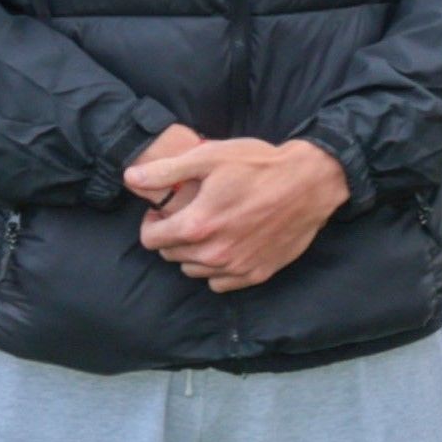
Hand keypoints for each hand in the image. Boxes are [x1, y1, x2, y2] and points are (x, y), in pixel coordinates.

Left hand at [125, 134, 350, 290]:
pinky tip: (227, 246)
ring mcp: (236, 267)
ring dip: (193, 253)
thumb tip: (130, 177)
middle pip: (171, 255)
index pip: (151, 239)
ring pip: (193, 270)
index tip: (163, 211)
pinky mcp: (257, 273)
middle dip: (172, 236)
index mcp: (197, 225)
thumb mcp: (210, 157)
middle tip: (188, 215)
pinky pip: (220, 283)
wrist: (311, 182)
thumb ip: (166, 171)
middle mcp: (214, 253)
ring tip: (208, 230)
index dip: (151, 223)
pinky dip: (216, 269)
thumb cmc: (260, 165)